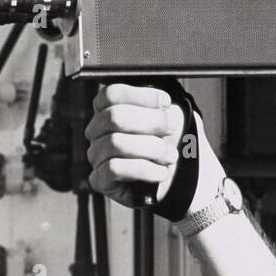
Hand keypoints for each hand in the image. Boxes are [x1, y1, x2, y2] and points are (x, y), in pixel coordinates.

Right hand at [85, 84, 185, 207]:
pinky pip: (115, 168)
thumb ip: (163, 104)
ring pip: (116, 143)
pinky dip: (145, 170)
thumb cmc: (171, 144)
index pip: (112, 94)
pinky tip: (161, 172)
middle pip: (114, 116)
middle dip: (151, 122)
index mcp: (109, 109)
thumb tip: (162, 102)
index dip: (142, 96)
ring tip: (170, 156)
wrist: (180, 182)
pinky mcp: (99, 180)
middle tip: (171, 130)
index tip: (167, 103)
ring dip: (152, 149)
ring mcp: (96, 155)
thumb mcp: (171, 118)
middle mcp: (97, 131)